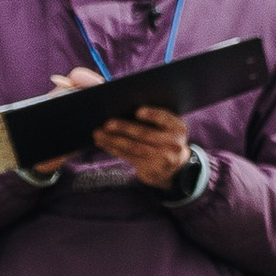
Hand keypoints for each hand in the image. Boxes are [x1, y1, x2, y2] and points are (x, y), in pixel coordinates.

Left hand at [46, 66, 194, 185]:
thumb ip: (153, 118)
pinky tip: (103, 143)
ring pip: (135, 147)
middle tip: (107, 123)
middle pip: (146, 134)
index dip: (152, 114)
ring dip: (113, 140)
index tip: (137, 111)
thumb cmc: (163, 137)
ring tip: (98, 133)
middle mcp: (174, 143)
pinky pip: (129, 157)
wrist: (173, 167)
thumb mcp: (166, 127)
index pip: (165, 118)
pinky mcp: (152, 170)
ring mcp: (164, 158)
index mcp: (178, 127)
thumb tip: (122, 106)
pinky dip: (114, 149)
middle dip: (124, 128)